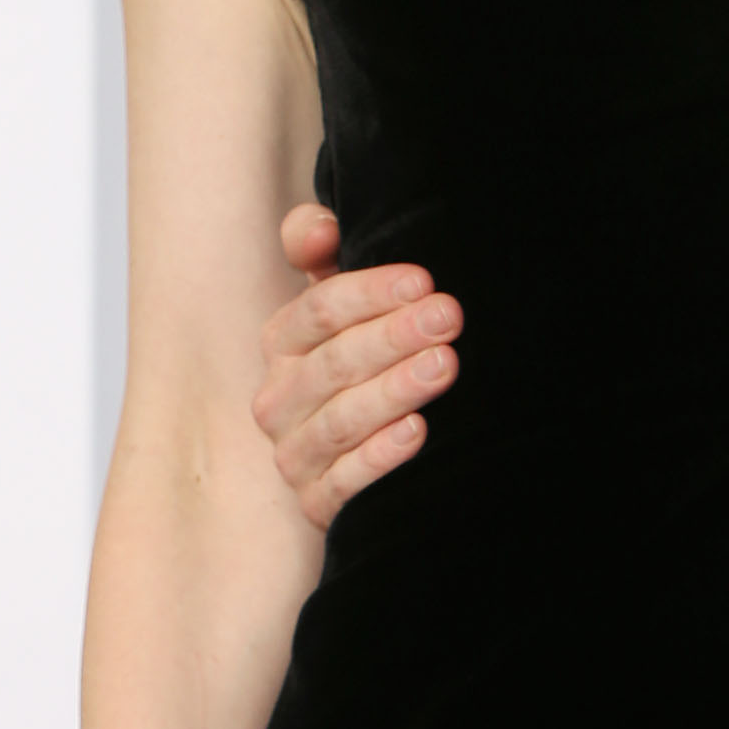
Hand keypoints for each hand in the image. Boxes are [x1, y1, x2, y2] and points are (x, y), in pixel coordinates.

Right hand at [254, 204, 461, 525]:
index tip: (424, 280)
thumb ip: (320, 253)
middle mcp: (279, 399)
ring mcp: (294, 454)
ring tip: (445, 366)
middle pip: (334, 363)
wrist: (351, 457)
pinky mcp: (316, 503)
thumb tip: (317, 226)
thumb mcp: (338, 304)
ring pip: (340, 421)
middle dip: (394, 336)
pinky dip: (379, 458)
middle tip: (449, 316)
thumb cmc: (354, 362)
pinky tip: (418, 433)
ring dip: (394, 391)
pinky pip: (343, 484)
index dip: (370, 293)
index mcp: (282, 343)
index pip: (318, 311)